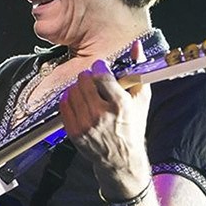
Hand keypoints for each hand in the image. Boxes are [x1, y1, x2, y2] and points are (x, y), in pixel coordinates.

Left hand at [60, 41, 151, 196]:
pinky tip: (78, 101)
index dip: (99, 67)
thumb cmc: (133, 126)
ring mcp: (85, 124)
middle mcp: (101, 115)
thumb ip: (138, 70)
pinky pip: (63, 105)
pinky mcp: (73, 131)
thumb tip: (136, 46)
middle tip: (93, 80)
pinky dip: (69, 99)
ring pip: (71, 91)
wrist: (121, 159)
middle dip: (88, 76)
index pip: (101, 76)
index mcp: (120, 106)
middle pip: (83, 81)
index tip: (100, 67)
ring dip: (78, 87)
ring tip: (87, 91)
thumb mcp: (141, 98)